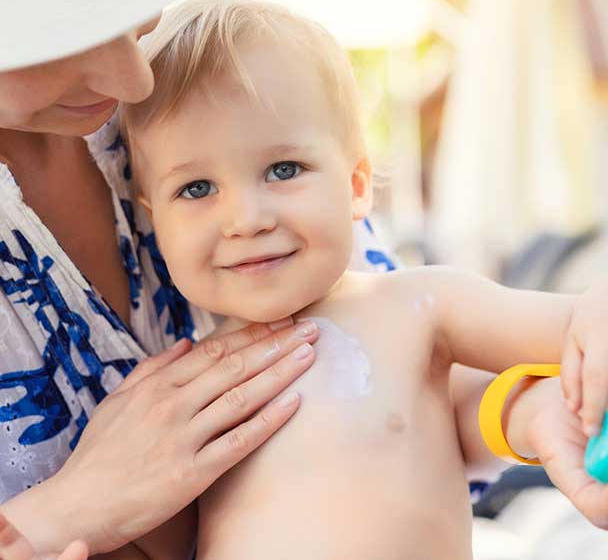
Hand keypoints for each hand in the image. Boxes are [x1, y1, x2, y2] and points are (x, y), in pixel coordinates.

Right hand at [1, 318, 318, 554]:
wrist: (77, 506)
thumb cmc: (98, 454)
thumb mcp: (117, 401)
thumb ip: (151, 369)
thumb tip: (186, 343)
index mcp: (157, 385)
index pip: (215, 350)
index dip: (252, 334)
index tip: (281, 321)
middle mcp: (172, 405)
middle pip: (235, 366)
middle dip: (277, 345)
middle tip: (310, 329)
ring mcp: (183, 438)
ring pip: (242, 397)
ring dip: (280, 373)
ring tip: (309, 355)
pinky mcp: (192, 473)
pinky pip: (238, 441)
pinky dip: (268, 421)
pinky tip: (294, 403)